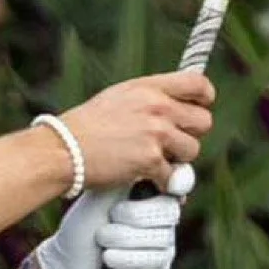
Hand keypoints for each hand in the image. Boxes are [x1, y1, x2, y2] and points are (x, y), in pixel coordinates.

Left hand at [31, 165, 192, 268]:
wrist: (69, 262)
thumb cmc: (85, 223)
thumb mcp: (104, 194)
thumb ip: (131, 177)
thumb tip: (157, 159)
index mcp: (154, 190)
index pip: (177, 181)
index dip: (172, 182)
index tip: (155, 186)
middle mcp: (164, 214)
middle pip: (168, 210)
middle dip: (133, 215)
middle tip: (110, 217)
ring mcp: (165, 239)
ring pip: (159, 236)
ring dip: (122, 238)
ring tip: (100, 238)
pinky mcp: (160, 264)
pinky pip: (154, 259)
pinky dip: (126, 258)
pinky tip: (107, 257)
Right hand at [63, 70, 212, 194]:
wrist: (63, 149)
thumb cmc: (85, 126)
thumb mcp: (118, 98)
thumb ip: (149, 100)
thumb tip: (174, 111)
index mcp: (149, 87)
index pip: (198, 85)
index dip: (205, 99)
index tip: (199, 108)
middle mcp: (157, 107)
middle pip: (203, 121)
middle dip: (191, 134)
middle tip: (171, 143)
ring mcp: (156, 134)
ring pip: (192, 150)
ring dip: (178, 160)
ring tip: (154, 161)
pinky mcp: (150, 160)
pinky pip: (173, 176)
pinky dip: (163, 183)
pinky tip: (148, 181)